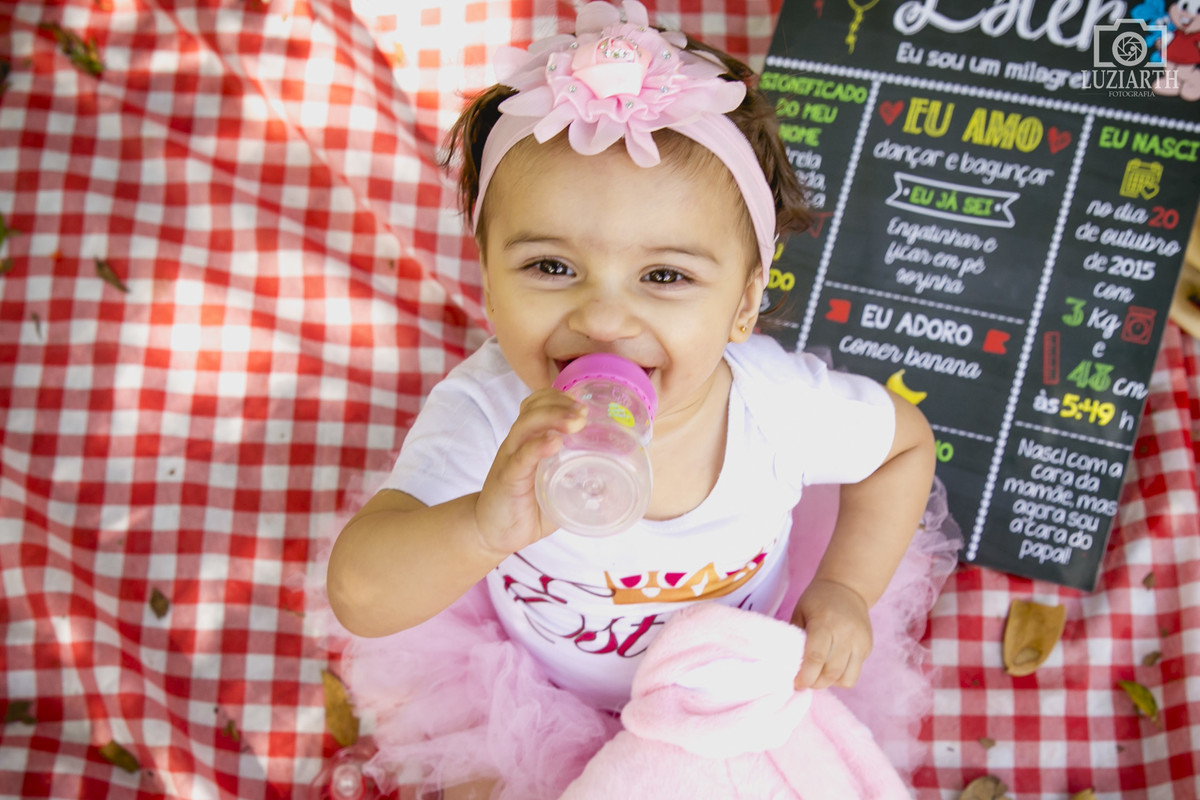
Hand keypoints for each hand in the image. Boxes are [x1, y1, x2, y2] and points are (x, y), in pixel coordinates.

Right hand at [473, 388, 586, 554]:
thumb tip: (613, 481)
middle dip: (561, 404)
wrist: (492, 533)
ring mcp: (510, 459)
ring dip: (552, 418)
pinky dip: (537, 446)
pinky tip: (553, 442)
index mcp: (527, 441)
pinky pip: (521, 457)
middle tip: (585, 412)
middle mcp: (517, 444)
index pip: (538, 405)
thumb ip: (575, 479)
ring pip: (526, 426)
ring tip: (576, 422)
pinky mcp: (507, 479)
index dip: (559, 397)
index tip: (584, 403)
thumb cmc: (525, 507)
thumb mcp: (553, 487)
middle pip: (533, 409)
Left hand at [790, 578, 872, 689]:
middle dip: (816, 683)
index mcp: (824, 623)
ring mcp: (860, 642)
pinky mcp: (867, 647)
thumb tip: (789, 665)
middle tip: (806, 681)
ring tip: (819, 675)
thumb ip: (795, 638)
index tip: (797, 684)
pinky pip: (855, 673)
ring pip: (846, 678)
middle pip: (831, 672)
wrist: (848, 588)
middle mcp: (846, 634)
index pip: (816, 658)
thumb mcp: (800, 612)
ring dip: (830, 683)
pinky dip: (841, 676)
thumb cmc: (818, 600)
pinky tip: (832, 666)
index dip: (805, 676)